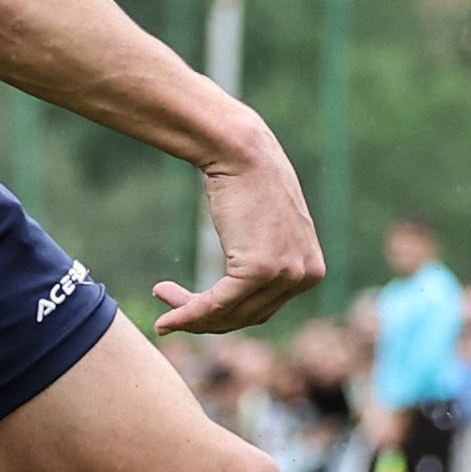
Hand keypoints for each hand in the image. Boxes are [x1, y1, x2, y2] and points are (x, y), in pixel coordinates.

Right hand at [153, 129, 324, 334]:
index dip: (222, 315)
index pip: (262, 310)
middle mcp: (305, 276)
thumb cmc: (247, 180)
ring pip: (230, 314)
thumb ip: (264, 258)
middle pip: (246, 316)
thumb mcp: (266, 228)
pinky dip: (188, 314)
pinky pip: (217, 304)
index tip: (190, 309)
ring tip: (160, 295)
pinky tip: (166, 320)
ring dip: (191, 317)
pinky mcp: (260, 270)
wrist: (241, 151)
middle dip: (204, 318)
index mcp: (310, 270)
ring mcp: (285, 275)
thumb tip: (241, 286)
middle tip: (169, 311)